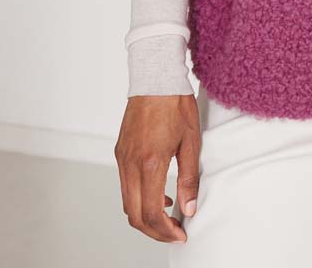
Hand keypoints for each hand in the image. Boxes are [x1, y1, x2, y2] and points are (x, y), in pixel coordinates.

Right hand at [114, 94, 200, 242]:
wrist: (155, 78)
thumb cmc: (175, 104)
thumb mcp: (191, 141)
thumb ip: (189, 178)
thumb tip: (190, 207)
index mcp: (150, 162)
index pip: (151, 212)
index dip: (165, 231)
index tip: (180, 234)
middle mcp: (131, 163)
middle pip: (134, 214)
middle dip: (154, 231)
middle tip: (174, 232)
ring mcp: (122, 158)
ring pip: (127, 202)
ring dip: (145, 216)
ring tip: (168, 215)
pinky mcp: (120, 152)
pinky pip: (125, 185)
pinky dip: (139, 198)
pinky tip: (158, 193)